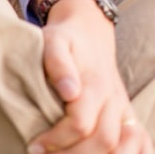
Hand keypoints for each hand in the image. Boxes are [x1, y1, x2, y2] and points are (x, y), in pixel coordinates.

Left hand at [27, 0, 152, 152]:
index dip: (56, 139)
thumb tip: (68, 91)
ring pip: (124, 148)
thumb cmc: (65, 40)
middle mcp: (114, 100)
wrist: (89, 34)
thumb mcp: (53, 41)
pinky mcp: (129, 117)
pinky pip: (142, 144)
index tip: (34, 145)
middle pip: (103, 141)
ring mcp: (124, 110)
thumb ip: (57, 62)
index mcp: (94, 84)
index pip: (81, 123)